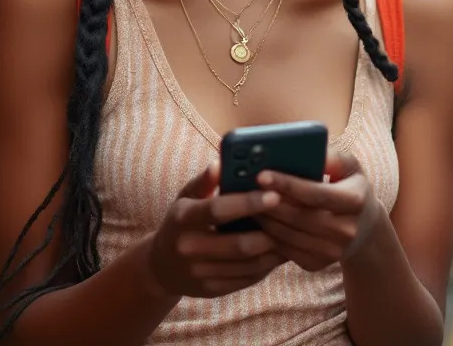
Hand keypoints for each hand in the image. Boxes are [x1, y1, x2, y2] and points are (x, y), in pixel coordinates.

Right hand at [147, 162, 286, 298]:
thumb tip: (220, 163)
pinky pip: (245, 280)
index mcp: (183, 218)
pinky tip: (276, 254)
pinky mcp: (211, 290)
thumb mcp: (185, 198)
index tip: (274, 195)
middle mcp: (189, 247)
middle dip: (270, 233)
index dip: (248, 203)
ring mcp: (199, 272)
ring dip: (273, 253)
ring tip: (290, 237)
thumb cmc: (180, 223)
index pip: (219, 210)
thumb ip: (204, 181)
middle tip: (291, 220)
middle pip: (239, 244)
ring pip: (247, 266)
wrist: (161, 267)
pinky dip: (265, 267)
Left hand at [256, 150, 380, 271]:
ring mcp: (333, 251)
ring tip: (247, 203)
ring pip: (289, 236)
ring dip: (265, 220)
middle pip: (299, 217)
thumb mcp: (349, 167)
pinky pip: (286, 251)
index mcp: (355, 201)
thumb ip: (332, 157)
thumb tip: (310, 153)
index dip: (287, 184)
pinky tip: (258, 221)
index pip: (315, 193)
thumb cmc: (349, 187)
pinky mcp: (318, 264)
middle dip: (269, 203)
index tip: (261, 175)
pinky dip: (269, 236)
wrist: (364, 227)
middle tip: (245, 189)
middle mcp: (347, 230)